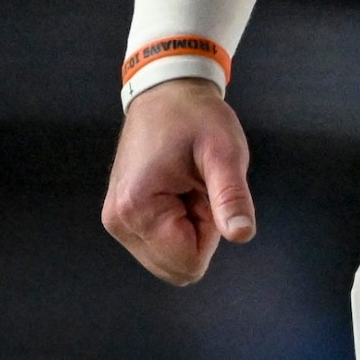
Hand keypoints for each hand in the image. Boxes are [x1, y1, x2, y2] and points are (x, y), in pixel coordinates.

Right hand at [103, 78, 257, 283]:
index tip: (207, 191)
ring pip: (170, 259)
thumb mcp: (225, 152)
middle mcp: (118, 223)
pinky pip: (161, 244)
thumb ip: (231, 196)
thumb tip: (242, 236)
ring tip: (188, 185)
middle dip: (200, 233)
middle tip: (199, 187)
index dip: (211, 231)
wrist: (166, 92)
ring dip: (190, 228)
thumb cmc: (197, 117)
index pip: (188, 263)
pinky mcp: (121, 218)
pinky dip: (178, 224)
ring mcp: (117, 222)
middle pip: (177, 267)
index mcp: (137, 209)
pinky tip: (178, 189)